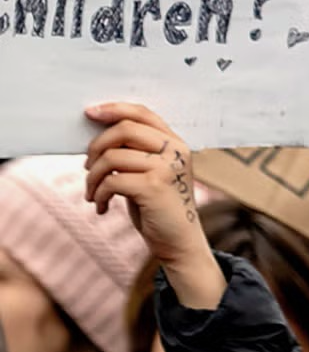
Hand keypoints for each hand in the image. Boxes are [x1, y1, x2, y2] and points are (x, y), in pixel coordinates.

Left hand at [83, 102, 223, 309]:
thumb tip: (100, 132)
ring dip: (92, 177)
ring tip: (92, 192)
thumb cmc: (158, 207)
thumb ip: (136, 151)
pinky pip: (111, 181)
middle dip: (96, 147)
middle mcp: (175, 151)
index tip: (89, 112)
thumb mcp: (150, 172)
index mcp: (176, 143)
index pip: (143, 113)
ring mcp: (166, 168)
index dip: (114, 109)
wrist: (179, 241)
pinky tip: (101, 206)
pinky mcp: (154, 187)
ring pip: (112, 157)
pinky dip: (98, 194)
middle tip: (87, 167)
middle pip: (124, 130)